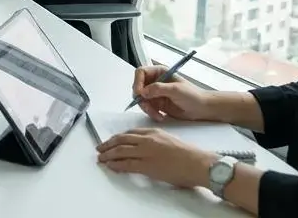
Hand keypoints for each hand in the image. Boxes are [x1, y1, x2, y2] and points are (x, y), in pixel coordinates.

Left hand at [96, 128, 217, 189]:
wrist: (197, 163)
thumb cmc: (189, 155)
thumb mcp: (170, 140)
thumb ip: (156, 142)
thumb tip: (147, 149)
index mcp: (154, 132)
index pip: (131, 132)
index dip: (119, 137)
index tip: (113, 140)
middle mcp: (147, 139)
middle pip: (122, 139)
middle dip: (108, 143)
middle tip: (100, 147)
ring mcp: (146, 152)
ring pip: (120, 150)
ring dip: (108, 154)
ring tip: (101, 157)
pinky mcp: (146, 165)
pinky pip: (126, 164)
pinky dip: (115, 164)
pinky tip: (110, 166)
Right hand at [133, 64, 215, 121]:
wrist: (201, 109)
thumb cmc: (192, 95)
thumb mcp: (176, 89)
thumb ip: (158, 88)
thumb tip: (143, 92)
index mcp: (159, 72)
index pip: (141, 72)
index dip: (137, 82)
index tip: (139, 93)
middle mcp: (155, 81)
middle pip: (138, 87)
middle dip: (141, 98)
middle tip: (147, 107)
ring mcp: (155, 93)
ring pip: (141, 99)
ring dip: (146, 108)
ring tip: (156, 114)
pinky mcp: (156, 104)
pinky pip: (146, 108)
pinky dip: (150, 113)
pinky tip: (160, 116)